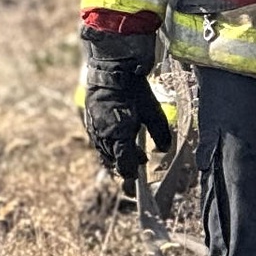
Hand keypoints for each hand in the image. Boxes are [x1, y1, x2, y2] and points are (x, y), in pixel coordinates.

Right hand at [80, 27, 171, 190]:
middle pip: (114, 163)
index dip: (132, 177)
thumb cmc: (133, 90)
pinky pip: (99, 142)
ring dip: (118, 156)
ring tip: (133, 150)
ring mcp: (94, 130)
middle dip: (127, 166)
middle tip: (141, 162)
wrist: (111, 69)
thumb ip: (160, 133)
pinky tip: (119, 138)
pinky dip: (110, 146)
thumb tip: (165, 150)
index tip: (137, 185)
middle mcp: (104, 137)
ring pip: (105, 154)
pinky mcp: (90, 123)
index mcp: (119, 136)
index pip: (125, 167)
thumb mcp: (152, 111)